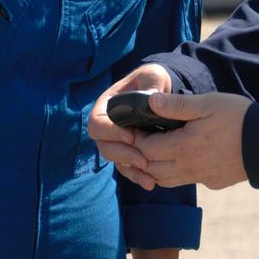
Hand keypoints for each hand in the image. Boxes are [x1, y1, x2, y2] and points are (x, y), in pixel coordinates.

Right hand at [88, 65, 172, 189]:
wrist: (161, 92)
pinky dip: (137, 176)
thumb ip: (152, 83)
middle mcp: (108, 126)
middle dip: (122, 154)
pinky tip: (152, 183)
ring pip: (115, 160)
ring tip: (149, 176)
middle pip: (103, 145)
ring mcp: (117, 141)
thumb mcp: (153, 75)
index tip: (131, 137)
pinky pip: (127, 168)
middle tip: (143, 160)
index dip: (111, 132)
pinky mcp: (128, 152)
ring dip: (130, 168)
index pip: (97, 123)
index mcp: (106, 106)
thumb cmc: (153, 80)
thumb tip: (152, 99)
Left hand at [137, 92, 250, 190]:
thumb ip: (177, 105)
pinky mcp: (213, 182)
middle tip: (140, 139)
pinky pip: (186, 181)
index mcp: (183, 148)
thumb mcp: (207, 104)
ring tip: (155, 150)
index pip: (146, 149)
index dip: (136, 139)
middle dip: (141, 155)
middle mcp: (188, 168)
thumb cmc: (238, 118)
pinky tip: (181, 158)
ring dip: (155, 168)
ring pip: (166, 180)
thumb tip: (150, 101)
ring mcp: (201, 178)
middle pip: (151, 169)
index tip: (134, 127)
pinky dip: (174, 173)